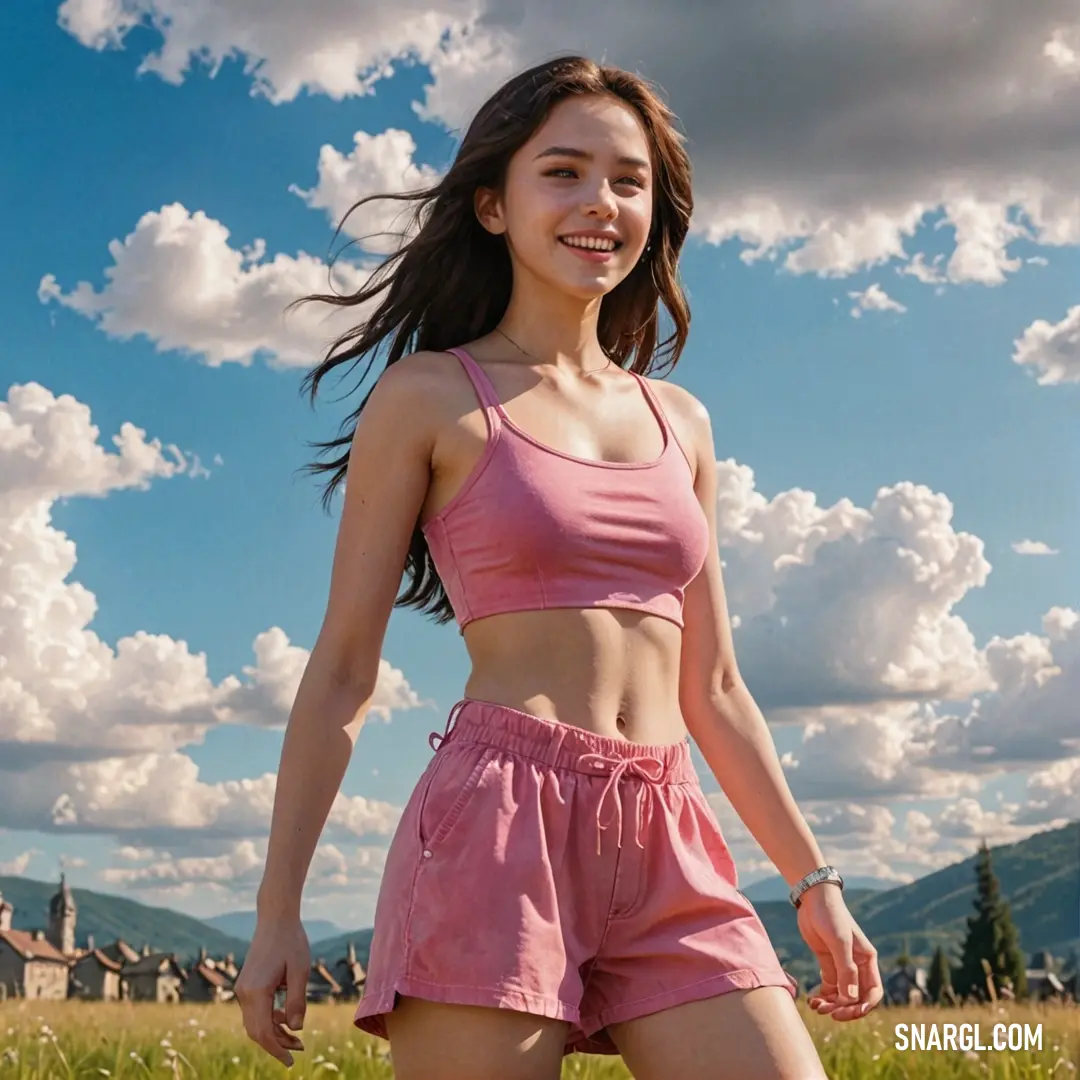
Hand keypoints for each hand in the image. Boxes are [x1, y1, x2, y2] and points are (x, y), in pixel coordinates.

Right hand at [234, 916, 309, 1066]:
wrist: (275, 917)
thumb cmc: (291, 940)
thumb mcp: (300, 970)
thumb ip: (297, 1001)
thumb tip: (296, 1029)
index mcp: (256, 991)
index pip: (263, 1032)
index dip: (277, 1050)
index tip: (291, 1061)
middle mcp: (244, 992)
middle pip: (256, 1031)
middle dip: (276, 1044)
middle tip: (299, 1049)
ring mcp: (243, 988)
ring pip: (254, 1022)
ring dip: (273, 1032)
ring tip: (297, 1037)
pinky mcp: (246, 984)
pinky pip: (255, 1010)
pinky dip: (269, 1018)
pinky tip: (286, 1017)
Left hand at [797, 884, 882, 1021]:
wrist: (813, 898)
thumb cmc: (830, 915)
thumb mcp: (839, 941)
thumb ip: (845, 969)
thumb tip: (851, 998)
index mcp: (867, 960)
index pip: (873, 991)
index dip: (865, 1006)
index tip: (851, 1012)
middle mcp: (857, 966)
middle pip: (857, 997)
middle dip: (846, 1008)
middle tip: (830, 1013)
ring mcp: (842, 966)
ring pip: (842, 995)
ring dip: (832, 1005)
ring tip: (817, 1007)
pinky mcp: (828, 964)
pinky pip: (829, 988)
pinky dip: (823, 997)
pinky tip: (812, 1000)